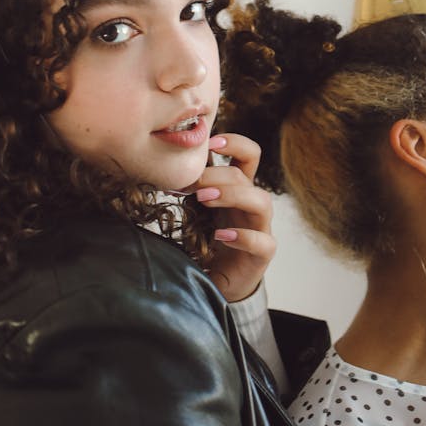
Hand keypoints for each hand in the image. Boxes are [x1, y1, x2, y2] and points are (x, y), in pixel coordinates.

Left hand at [192, 132, 274, 302]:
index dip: (235, 143)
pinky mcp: (262, 255)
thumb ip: (190, 189)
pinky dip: (243, 236)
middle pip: (246, 176)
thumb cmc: (207, 242)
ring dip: (233, 195)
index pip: (248, 156)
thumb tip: (162, 167)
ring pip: (262, 201)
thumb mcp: (197, 210)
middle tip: (193, 183)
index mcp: (238, 189)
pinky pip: (263, 241)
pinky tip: (221, 236)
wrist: (219, 283)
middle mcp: (251, 205)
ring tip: (204, 199)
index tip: (210, 142)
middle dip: (217, 174)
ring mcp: (260, 229)